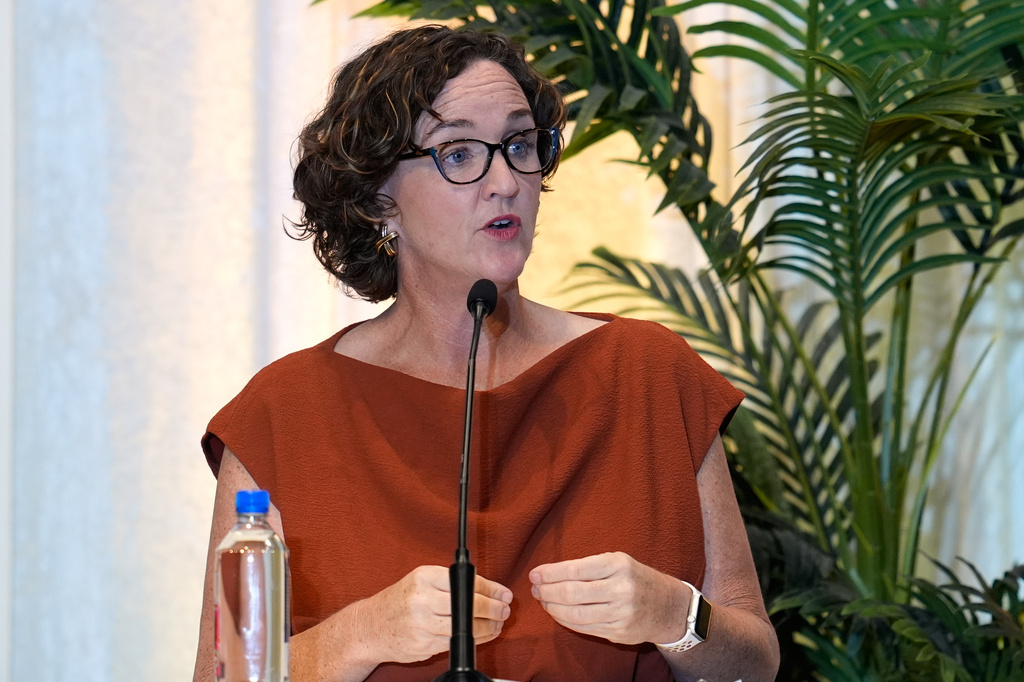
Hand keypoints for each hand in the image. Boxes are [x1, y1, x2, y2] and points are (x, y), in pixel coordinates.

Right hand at [359, 565, 512, 663]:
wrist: (370, 626)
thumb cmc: (399, 602)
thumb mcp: (421, 581)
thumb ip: (450, 582)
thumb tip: (489, 588)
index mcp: (424, 577)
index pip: (466, 582)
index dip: (491, 589)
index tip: (504, 593)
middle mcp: (422, 598)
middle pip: (469, 604)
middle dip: (493, 608)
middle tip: (505, 609)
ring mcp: (422, 623)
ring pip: (466, 626)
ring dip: (488, 626)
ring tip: (497, 623)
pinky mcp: (424, 644)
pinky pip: (456, 642)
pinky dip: (474, 639)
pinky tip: (482, 634)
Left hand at [529, 552, 688, 645]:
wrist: (669, 607)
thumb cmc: (636, 579)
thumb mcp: (618, 562)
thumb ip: (588, 567)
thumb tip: (549, 574)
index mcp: (618, 565)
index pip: (575, 569)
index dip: (550, 573)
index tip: (535, 574)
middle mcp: (621, 589)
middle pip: (572, 593)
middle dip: (547, 591)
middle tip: (536, 588)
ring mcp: (621, 613)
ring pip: (575, 614)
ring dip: (553, 608)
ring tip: (544, 601)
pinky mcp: (619, 633)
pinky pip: (584, 628)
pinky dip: (566, 621)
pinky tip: (558, 613)